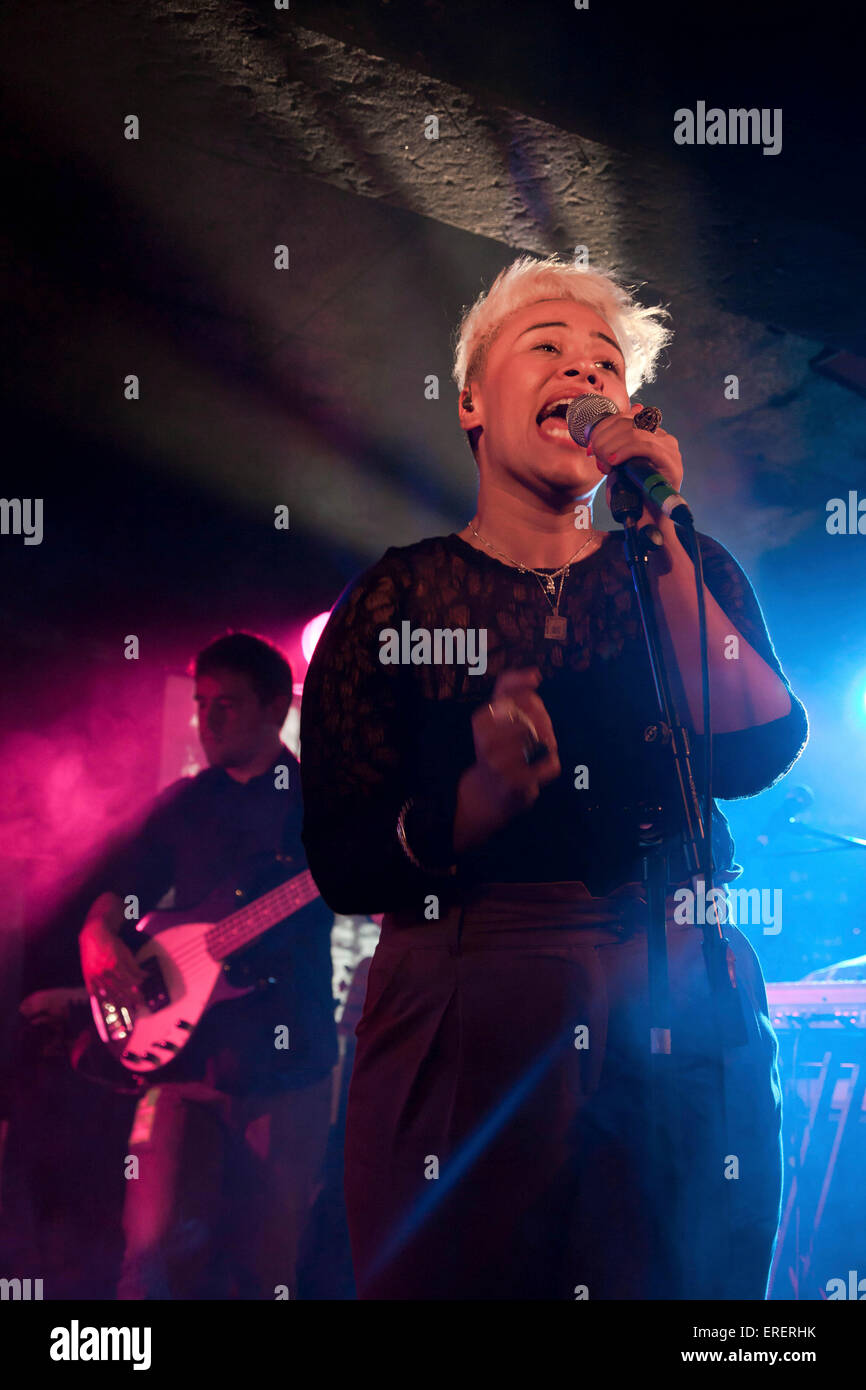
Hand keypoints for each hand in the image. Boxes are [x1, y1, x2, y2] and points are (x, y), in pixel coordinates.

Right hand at [79, 920, 144, 997]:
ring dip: (118, 1002)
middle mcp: (104, 972)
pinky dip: (100, 998)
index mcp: (114, 964)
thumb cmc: (112, 942)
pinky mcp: (87, 976)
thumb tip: (144, 977)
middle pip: (120, 990)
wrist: (93, 935)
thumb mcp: (125, 952)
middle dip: (132, 998)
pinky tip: (108, 1003)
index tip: (141, 986)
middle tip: (140, 1003)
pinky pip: (93, 992)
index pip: (129, 981)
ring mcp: (94, 975)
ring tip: (127, 1007)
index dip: (136, 984)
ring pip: (108, 993)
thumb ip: (134, 966)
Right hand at [471, 666, 560, 817]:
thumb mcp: (495, 712)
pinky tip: (539, 767)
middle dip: (544, 724)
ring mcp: (499, 765)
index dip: (536, 704)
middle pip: (538, 719)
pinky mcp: (515, 784)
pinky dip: (551, 765)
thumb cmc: (496, 745)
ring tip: (538, 750)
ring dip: (548, 744)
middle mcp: (486, 742)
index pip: (526, 698)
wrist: (488, 791)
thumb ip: (509, 686)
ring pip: (546, 741)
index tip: (532, 710)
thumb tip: (535, 674)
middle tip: (538, 734)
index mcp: (481, 721)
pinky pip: (551, 765)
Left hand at [585, 402, 682, 524]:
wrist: (647, 522)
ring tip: (604, 463)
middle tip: (594, 455)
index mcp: (651, 435)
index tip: (589, 444)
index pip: (625, 417)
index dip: (603, 427)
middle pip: (628, 422)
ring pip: (635, 432)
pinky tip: (613, 462)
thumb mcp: (617, 466)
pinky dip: (625, 452)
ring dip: (612, 446)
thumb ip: (612, 446)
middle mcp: (663, 438)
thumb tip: (600, 432)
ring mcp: (669, 449)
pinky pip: (646, 446)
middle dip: (604, 438)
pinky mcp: (671, 462)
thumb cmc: (631, 496)